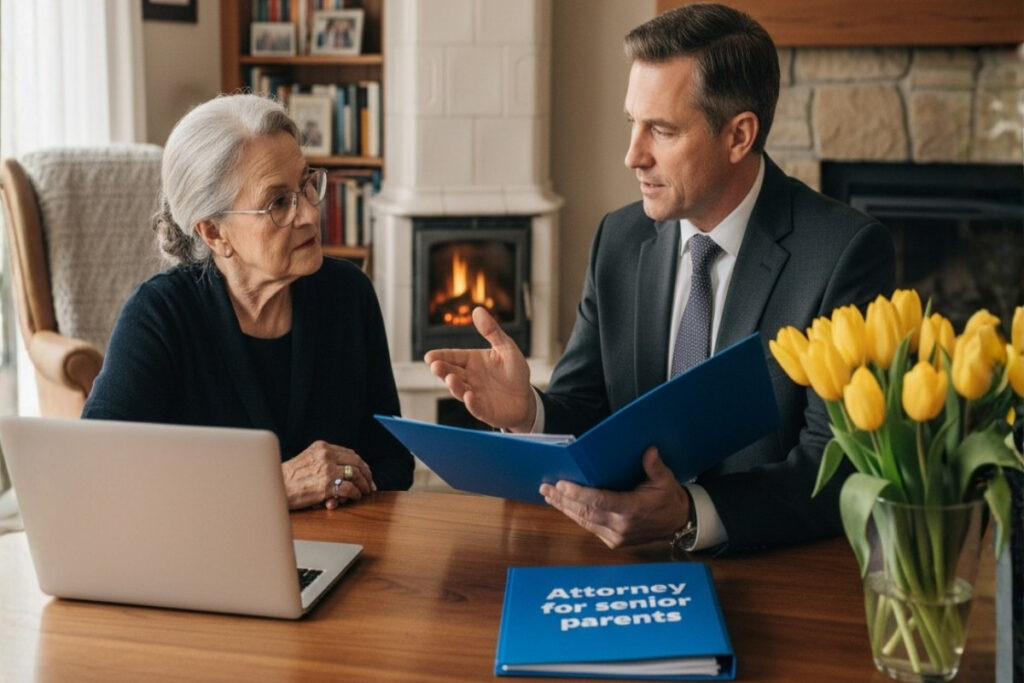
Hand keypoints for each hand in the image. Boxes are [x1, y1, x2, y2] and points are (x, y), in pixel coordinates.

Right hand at [281, 440, 374, 509]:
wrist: (275, 487)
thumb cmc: (289, 478)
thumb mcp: (307, 460)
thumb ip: (325, 462)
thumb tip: (346, 473)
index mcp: (322, 447)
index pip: (350, 453)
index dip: (361, 464)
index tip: (366, 473)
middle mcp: (326, 455)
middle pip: (356, 462)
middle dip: (366, 475)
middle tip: (370, 485)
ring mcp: (327, 469)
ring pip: (355, 474)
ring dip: (362, 485)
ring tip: (363, 492)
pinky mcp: (327, 485)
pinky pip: (349, 488)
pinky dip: (355, 493)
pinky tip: (354, 496)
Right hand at [424, 306, 534, 431]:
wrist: (526, 399)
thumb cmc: (514, 372)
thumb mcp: (506, 347)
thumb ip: (492, 331)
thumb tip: (478, 310)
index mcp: (472, 361)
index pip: (453, 357)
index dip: (441, 356)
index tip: (429, 356)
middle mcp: (469, 378)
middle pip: (451, 373)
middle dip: (442, 370)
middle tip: (434, 365)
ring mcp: (475, 395)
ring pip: (460, 390)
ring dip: (454, 385)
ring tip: (451, 378)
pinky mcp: (484, 410)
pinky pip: (475, 407)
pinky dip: (471, 403)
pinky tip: (469, 396)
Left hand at [539, 447, 689, 547]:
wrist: (678, 524)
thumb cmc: (669, 499)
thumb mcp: (666, 480)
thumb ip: (654, 466)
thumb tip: (648, 450)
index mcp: (633, 509)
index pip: (599, 501)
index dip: (578, 493)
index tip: (561, 484)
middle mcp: (622, 526)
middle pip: (585, 512)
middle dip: (563, 499)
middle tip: (546, 487)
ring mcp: (617, 537)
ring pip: (584, 521)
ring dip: (564, 508)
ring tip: (548, 495)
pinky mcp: (613, 542)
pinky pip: (590, 527)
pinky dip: (575, 516)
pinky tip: (564, 506)